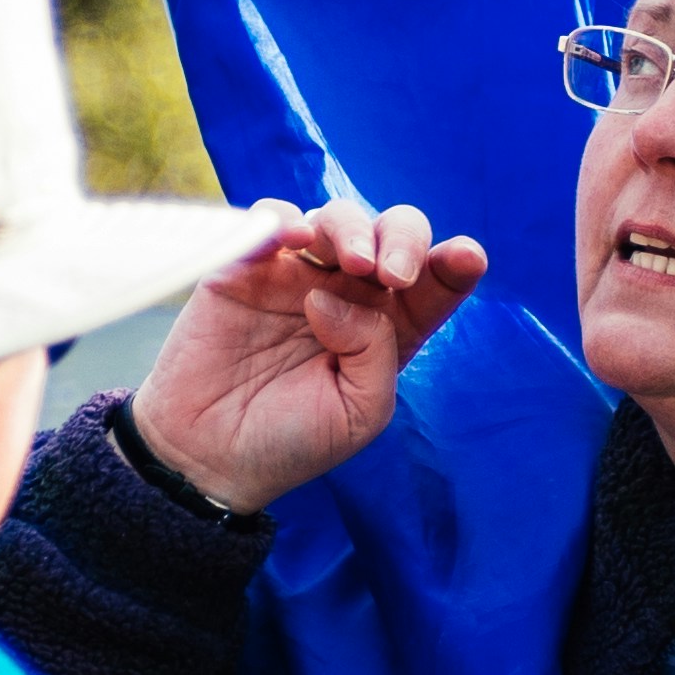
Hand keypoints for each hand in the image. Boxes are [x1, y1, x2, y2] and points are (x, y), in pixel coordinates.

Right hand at [129, 199, 486, 514]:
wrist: (208, 456)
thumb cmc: (290, 440)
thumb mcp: (360, 412)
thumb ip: (374, 351)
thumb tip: (334, 295)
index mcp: (387, 328)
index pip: (432, 283)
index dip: (453, 264)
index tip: (466, 259)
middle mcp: (348, 292)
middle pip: (390, 233)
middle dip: (403, 238)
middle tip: (391, 273)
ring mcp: (296, 275)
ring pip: (336, 219)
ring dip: (351, 229)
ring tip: (350, 262)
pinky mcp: (246, 267)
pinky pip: (270, 219)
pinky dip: (286, 218)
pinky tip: (294, 240)